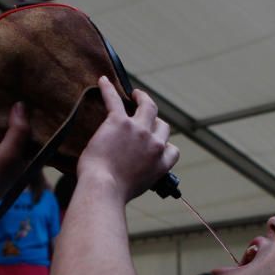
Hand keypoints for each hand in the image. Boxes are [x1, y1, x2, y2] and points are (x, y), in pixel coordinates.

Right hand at [0, 90, 31, 205]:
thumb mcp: (10, 155)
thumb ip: (18, 131)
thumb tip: (21, 105)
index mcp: (24, 146)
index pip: (30, 121)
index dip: (32, 104)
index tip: (34, 83)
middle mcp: (8, 139)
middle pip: (7, 111)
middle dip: (5, 94)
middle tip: (6, 71)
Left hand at [77, 76, 177, 201]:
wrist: (103, 188)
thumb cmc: (115, 193)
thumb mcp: (140, 188)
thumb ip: (144, 175)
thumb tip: (136, 174)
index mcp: (161, 163)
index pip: (172, 149)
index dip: (164, 145)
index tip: (157, 144)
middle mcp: (154, 144)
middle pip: (162, 125)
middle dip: (154, 121)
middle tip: (145, 117)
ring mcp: (138, 130)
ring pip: (147, 105)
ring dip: (142, 98)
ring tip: (135, 94)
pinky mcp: (119, 122)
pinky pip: (114, 100)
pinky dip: (108, 89)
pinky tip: (102, 81)